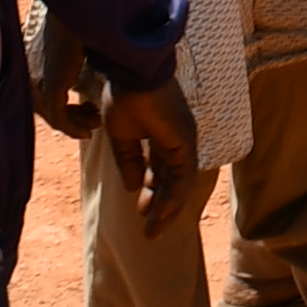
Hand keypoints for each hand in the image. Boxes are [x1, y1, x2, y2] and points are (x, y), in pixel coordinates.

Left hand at [24, 7, 100, 139]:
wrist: (76, 9)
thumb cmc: (76, 19)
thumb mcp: (66, 43)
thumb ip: (65, 57)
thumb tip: (76, 63)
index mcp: (27, 65)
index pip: (41, 97)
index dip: (63, 108)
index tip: (85, 112)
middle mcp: (27, 76)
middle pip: (46, 110)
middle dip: (71, 119)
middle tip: (93, 121)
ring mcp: (36, 83)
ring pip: (53, 118)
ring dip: (76, 125)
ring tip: (95, 123)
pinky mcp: (49, 87)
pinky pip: (58, 118)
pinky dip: (74, 128)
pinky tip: (88, 130)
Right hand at [101, 79, 196, 233]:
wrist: (130, 74)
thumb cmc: (125, 95)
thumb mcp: (121, 135)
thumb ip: (128, 160)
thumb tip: (132, 187)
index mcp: (163, 136)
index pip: (162, 172)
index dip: (152, 193)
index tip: (140, 211)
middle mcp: (178, 140)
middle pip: (174, 182)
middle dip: (162, 208)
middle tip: (151, 232)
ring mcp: (184, 140)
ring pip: (180, 184)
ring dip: (167, 210)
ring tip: (153, 231)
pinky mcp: (185, 140)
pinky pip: (182, 176)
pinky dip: (172, 196)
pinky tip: (159, 212)